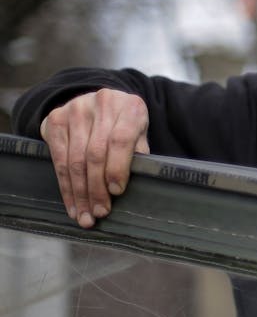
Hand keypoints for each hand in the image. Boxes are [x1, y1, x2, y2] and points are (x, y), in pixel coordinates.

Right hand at [39, 89, 149, 228]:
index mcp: (129, 107)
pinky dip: (65, 186)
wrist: (101, 100)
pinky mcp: (55, 119)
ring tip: (85, 215)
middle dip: (96, 188)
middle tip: (100, 212)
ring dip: (79, 193)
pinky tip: (72, 203)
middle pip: (95, 153)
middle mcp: (101, 105)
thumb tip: (131, 186)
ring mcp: (75, 110)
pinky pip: (58, 159)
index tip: (117, 192)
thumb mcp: (140, 132)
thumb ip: (138, 153)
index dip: (117, 168)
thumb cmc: (125, 123)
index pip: (120, 140)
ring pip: (75, 160)